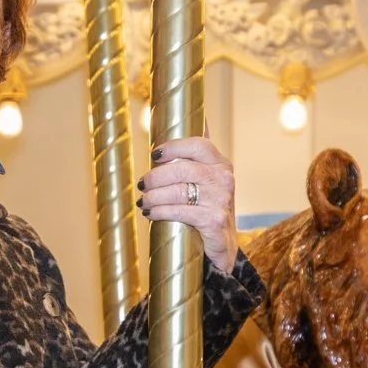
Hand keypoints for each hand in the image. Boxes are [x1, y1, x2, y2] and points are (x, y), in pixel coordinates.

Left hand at [139, 137, 238, 273]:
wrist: (223, 246)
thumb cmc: (207, 209)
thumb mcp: (206, 181)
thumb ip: (195, 157)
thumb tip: (188, 121)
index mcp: (221, 165)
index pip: (199, 144)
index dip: (174, 146)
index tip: (154, 154)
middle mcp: (224, 179)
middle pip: (183, 169)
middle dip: (156, 177)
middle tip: (142, 185)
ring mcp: (221, 200)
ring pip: (178, 191)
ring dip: (154, 197)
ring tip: (143, 202)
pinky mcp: (214, 220)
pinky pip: (180, 211)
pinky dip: (160, 212)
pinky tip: (151, 214)